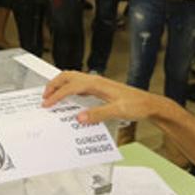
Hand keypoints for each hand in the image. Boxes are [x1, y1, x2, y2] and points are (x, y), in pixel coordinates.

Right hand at [42, 71, 173, 124]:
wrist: (150, 105)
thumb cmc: (137, 105)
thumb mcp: (117, 111)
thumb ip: (97, 114)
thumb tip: (78, 117)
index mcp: (97, 84)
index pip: (70, 87)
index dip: (57, 95)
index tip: (47, 104)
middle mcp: (96, 81)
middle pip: (68, 76)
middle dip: (53, 85)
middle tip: (44, 97)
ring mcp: (98, 84)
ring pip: (73, 79)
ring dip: (60, 85)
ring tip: (52, 96)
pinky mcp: (100, 89)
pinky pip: (79, 85)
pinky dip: (69, 89)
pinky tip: (69, 99)